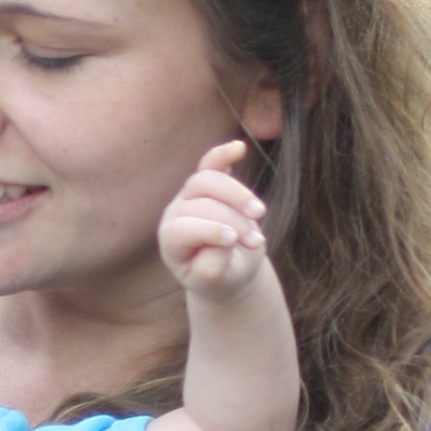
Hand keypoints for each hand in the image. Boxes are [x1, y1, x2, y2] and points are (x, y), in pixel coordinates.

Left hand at [157, 141, 271, 299]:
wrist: (229, 270)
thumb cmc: (220, 278)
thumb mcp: (215, 282)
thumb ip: (212, 267)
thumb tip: (224, 241)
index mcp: (171, 240)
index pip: (183, 228)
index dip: (207, 231)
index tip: (232, 240)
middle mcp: (176, 213)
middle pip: (200, 201)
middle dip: (231, 219)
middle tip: (257, 242)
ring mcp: (190, 195)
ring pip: (209, 179)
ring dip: (238, 194)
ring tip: (260, 214)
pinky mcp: (210, 183)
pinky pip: (212, 163)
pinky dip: (223, 155)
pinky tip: (239, 148)